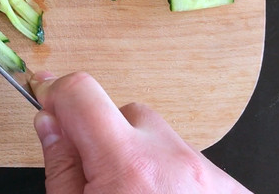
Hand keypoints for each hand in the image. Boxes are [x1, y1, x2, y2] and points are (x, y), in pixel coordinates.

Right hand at [31, 72, 251, 193]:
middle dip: (107, 137)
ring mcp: (208, 173)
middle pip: (128, 114)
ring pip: (163, 139)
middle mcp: (173, 161)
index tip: (47, 101)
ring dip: (143, 159)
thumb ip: (62, 168)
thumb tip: (50, 124)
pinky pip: (191, 161)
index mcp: (126, 168)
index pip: (82, 93)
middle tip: (100, 179)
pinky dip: (174, 177)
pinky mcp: (231, 187)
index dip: (57, 94)